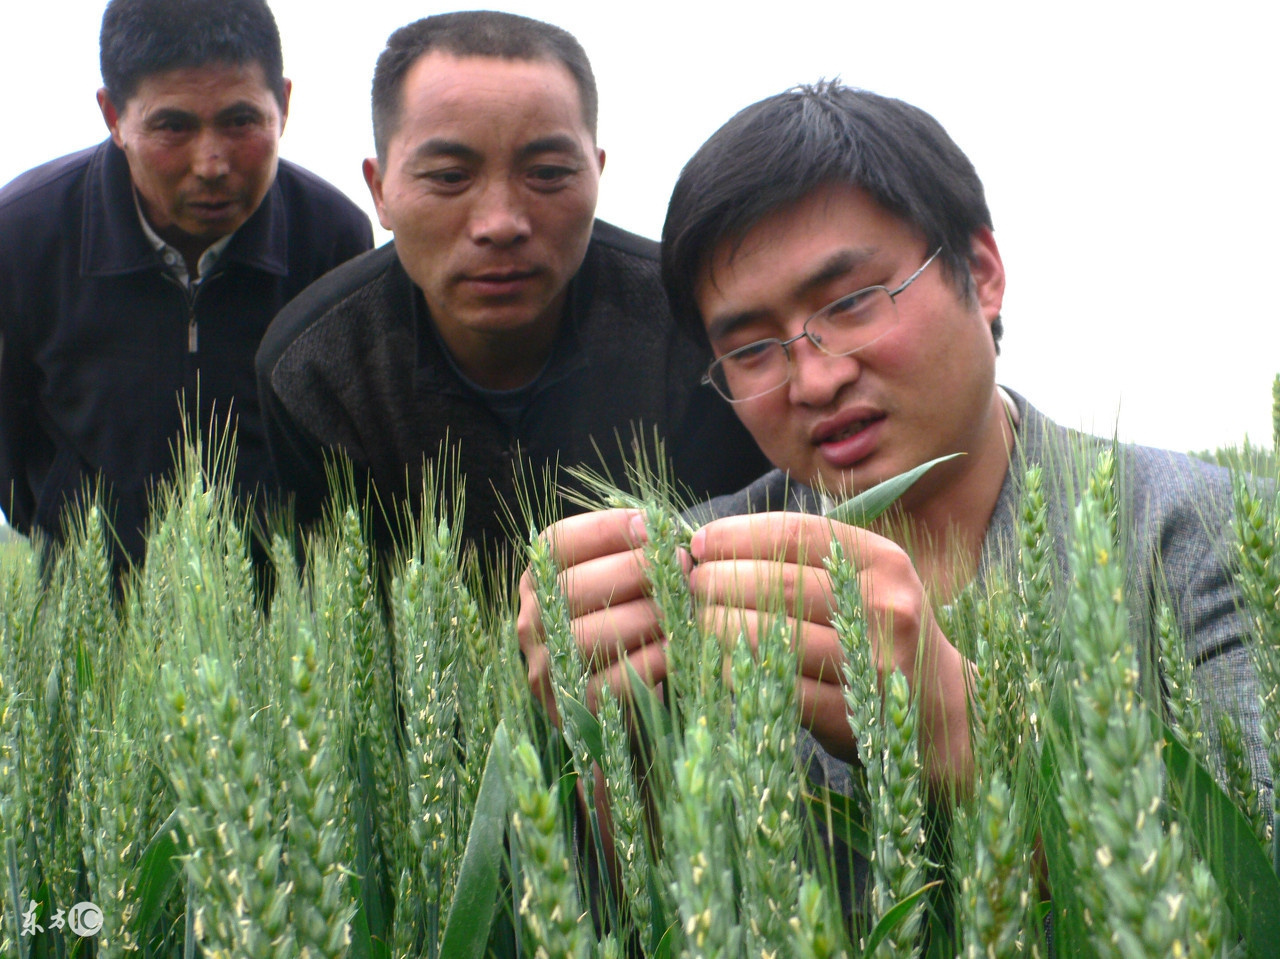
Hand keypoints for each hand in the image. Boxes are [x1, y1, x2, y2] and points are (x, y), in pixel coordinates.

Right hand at [516, 508, 681, 717]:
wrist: (622, 695)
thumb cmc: (625, 619)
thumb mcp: (617, 580)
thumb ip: (631, 552)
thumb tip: (661, 530)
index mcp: (537, 579)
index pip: (559, 543)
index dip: (606, 529)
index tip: (651, 526)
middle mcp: (532, 620)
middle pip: (575, 586)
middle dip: (635, 570)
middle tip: (680, 566)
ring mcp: (546, 667)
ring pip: (591, 635)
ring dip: (645, 616)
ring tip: (680, 608)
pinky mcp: (571, 708)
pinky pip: (612, 681)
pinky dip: (650, 660)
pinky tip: (675, 646)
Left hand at [689, 512, 973, 793]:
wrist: (940, 713)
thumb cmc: (879, 635)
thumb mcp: (861, 582)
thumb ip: (801, 561)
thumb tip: (710, 546)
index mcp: (881, 561)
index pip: (794, 534)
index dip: (736, 535)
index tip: (697, 543)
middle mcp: (883, 605)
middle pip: (776, 583)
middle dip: (717, 582)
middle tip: (688, 587)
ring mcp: (871, 662)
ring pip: (770, 635)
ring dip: (718, 627)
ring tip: (695, 623)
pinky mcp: (854, 714)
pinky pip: (776, 686)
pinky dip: (736, 673)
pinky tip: (717, 665)